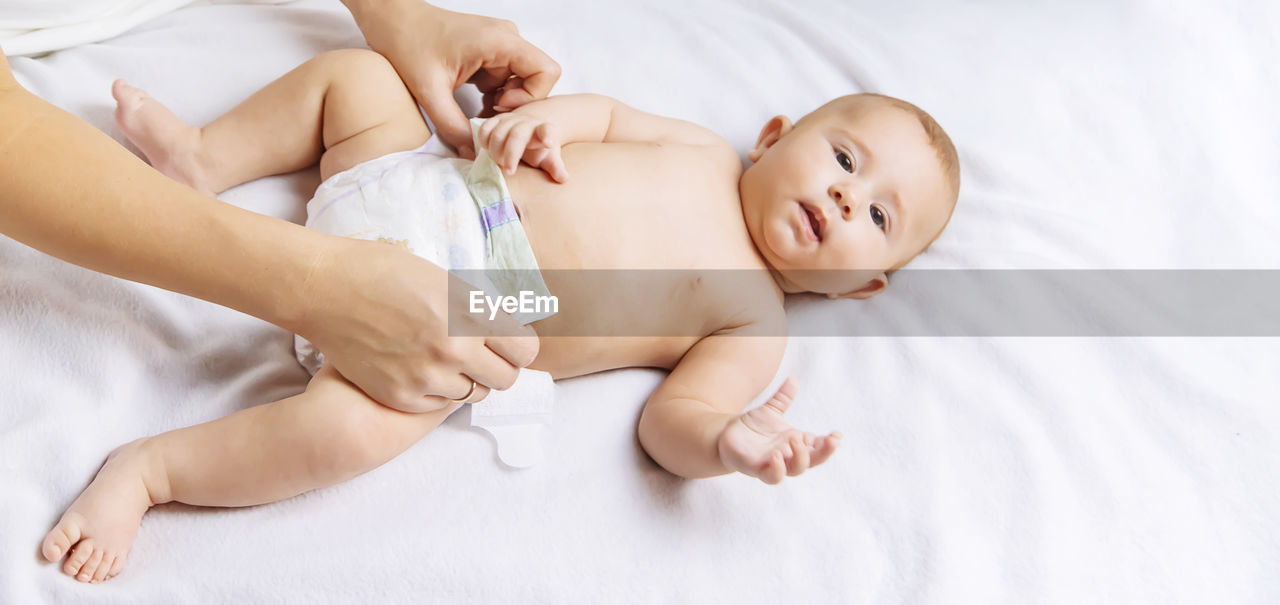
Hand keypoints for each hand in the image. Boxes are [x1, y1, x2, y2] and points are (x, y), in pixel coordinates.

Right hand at [295, 237, 538, 412]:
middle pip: (505, 380)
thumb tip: (508, 327)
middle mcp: (453, 349)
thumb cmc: (384, 272)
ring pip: (473, 395)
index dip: (519, 346)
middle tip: (481, 354)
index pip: (525, 350)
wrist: (326, 290)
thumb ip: (478, 308)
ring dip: (468, 380)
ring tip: (445, 359)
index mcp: (469, 314)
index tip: (510, 342)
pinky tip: (420, 369)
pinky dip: (436, 391)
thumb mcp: (445, 279)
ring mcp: (426, 377)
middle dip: (499, 366)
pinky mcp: (400, 396)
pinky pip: (438, 406)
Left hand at [347, 0, 560, 158]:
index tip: (499, 107)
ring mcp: (499, 43)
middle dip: (516, 105)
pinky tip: (472, 102)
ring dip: (504, 101)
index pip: (546, 72)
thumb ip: (453, 127)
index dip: (531, 98)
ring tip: (477, 111)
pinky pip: (506, 77)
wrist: (390, 19)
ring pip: (521, 81)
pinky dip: (494, 94)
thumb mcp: (430, 92)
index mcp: (500, 41)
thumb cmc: (407, 42)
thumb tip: (473, 155)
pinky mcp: (490, 50)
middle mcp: (506, 38)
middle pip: (536, 79)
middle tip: (486, 116)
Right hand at [476, 112, 567, 181]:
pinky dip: (483, 141)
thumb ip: (555, 167)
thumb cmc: (539, 147)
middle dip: (511, 154)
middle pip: (517, 135)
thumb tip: (563, 179)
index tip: (549, 143)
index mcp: (543, 131)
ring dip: (496, 151)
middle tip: (509, 171)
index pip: (547, 130)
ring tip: (499, 163)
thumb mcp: (549, 157)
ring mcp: (510, 120)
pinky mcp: (496, 120)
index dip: (547, 135)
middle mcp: (527, 123)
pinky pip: (485, 128)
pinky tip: (488, 150)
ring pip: (498, 133)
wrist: (530, 127)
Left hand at [716, 378, 841, 483]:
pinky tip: (777, 456)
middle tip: (828, 440)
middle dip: (823, 453)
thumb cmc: (752, 427)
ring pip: (794, 470)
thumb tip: (793, 379)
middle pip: (812, 461)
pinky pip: (771, 476)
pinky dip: (777, 469)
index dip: (829, 444)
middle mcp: (788, 455)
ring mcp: (774, 464)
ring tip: (796, 442)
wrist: (726, 436)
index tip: (837, 435)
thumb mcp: (770, 410)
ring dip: (800, 459)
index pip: (818, 447)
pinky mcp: (757, 469)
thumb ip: (782, 398)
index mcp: (795, 442)